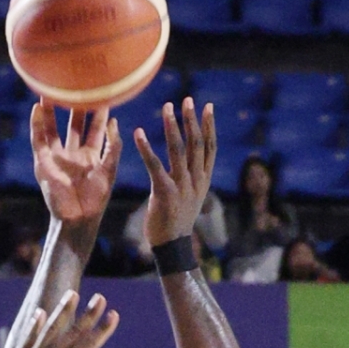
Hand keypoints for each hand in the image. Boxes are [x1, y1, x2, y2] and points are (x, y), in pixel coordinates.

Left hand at [0, 289, 118, 347]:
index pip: (88, 346)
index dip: (102, 330)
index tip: (113, 314)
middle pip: (73, 332)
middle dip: (88, 314)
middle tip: (100, 297)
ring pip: (51, 329)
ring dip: (63, 311)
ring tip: (72, 293)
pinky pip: (28, 338)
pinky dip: (35, 326)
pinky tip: (40, 313)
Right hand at [31, 100, 120, 228]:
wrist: (78, 219)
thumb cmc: (96, 200)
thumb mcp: (109, 170)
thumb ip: (113, 146)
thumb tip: (114, 122)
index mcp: (91, 156)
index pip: (94, 128)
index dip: (98, 112)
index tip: (102, 92)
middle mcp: (73, 154)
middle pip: (73, 124)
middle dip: (74, 106)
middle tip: (76, 84)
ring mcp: (57, 158)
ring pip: (53, 129)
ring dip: (51, 111)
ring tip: (50, 90)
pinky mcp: (43, 164)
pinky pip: (38, 141)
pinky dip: (36, 125)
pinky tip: (36, 108)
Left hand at [134, 97, 216, 246]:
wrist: (173, 247)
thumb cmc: (177, 221)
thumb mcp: (192, 197)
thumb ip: (193, 179)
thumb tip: (193, 164)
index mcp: (203, 181)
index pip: (210, 148)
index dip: (209, 126)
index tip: (207, 106)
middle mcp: (196, 181)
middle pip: (196, 144)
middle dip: (192, 120)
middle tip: (187, 99)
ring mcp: (182, 187)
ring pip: (179, 151)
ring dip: (173, 127)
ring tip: (167, 108)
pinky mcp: (165, 194)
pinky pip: (155, 166)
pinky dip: (146, 148)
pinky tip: (138, 132)